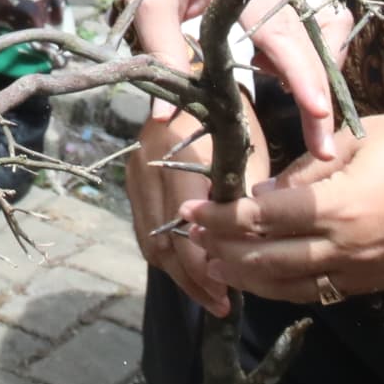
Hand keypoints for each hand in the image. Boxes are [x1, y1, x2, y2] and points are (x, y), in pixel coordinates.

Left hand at [98, 0, 338, 158]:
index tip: (320, 115)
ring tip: (312, 122)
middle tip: (323, 152)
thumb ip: (160, 54)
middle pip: (313, 47)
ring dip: (321, 78)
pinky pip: (309, 32)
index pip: (284, 37)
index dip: (303, 79)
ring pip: (321, 40)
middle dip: (322, 99)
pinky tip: (281, 81)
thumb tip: (166, 117)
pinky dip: (309, 60)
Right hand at [126, 98, 267, 317]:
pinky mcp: (133, 181)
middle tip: (221, 302)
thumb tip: (250, 256)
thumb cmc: (233, 120)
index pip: (183, 225)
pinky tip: (192, 272)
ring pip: (151, 241)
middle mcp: (145, 164)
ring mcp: (134, 173)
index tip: (230, 292)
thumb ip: (242, 203)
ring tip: (210, 295)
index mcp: (173, 155)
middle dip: (191, 278)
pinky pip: (147, 230)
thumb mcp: (245, 158)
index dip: (203, 264)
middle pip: (162, 240)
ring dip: (179, 273)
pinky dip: (169, 256)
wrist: (198, 82)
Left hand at [183, 113, 383, 302]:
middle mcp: (345, 249)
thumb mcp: (357, 140)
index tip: (187, 210)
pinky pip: (319, 294)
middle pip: (266, 261)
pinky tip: (263, 277)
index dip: (217, 218)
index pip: (259, 219)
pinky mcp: (376, 285)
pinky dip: (284, 288)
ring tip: (215, 264)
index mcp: (337, 208)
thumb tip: (260, 194)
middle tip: (190, 239)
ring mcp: (362, 273)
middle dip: (222, 252)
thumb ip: (304, 172)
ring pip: (290, 288)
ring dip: (247, 279)